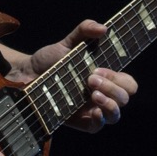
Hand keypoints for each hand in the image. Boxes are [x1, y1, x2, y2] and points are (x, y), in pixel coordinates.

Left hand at [7, 20, 137, 133]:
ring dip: (109, 103)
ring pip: (115, 115)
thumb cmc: (52, 60)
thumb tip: (104, 28)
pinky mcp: (80, 122)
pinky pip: (98, 127)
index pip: (128, 83)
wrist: (28, 75)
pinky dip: (99, 119)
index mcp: (107, 78)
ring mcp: (93, 109)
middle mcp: (103, 94)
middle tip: (90, 78)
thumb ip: (85, 30)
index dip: (119, 77)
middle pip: (125, 97)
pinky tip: (93, 111)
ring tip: (92, 93)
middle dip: (112, 87)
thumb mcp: (69, 42)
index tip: (98, 68)